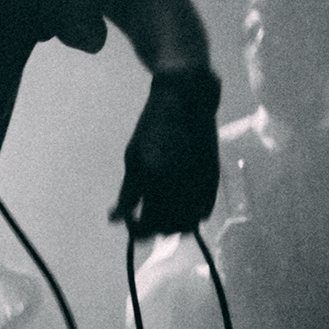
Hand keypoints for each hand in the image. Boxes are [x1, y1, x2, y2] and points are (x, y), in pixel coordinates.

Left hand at [111, 68, 220, 240]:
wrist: (187, 99)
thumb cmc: (153, 125)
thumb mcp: (133, 157)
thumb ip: (127, 192)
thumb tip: (115, 219)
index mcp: (156, 180)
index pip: (147, 224)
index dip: (136, 229)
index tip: (130, 221)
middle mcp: (181, 186)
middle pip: (168, 229)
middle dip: (154, 229)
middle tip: (144, 218)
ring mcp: (201, 185)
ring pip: (188, 225)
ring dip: (174, 227)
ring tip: (162, 214)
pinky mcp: (214, 180)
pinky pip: (204, 212)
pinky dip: (192, 215)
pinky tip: (181, 206)